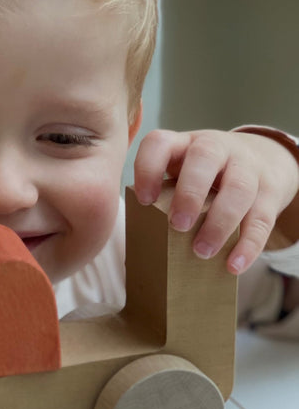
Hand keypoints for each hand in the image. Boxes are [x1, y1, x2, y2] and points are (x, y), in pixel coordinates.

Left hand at [133, 129, 298, 273]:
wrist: (262, 159)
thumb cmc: (204, 176)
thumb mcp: (181, 173)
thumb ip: (161, 196)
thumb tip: (140, 244)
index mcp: (184, 145)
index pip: (160, 143)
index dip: (148, 168)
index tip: (143, 199)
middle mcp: (216, 148)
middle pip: (205, 157)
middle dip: (189, 193)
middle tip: (177, 226)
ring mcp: (247, 167)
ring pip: (238, 189)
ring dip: (219, 223)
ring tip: (201, 252)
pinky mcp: (270, 192)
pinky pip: (262, 218)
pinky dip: (248, 245)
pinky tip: (234, 265)